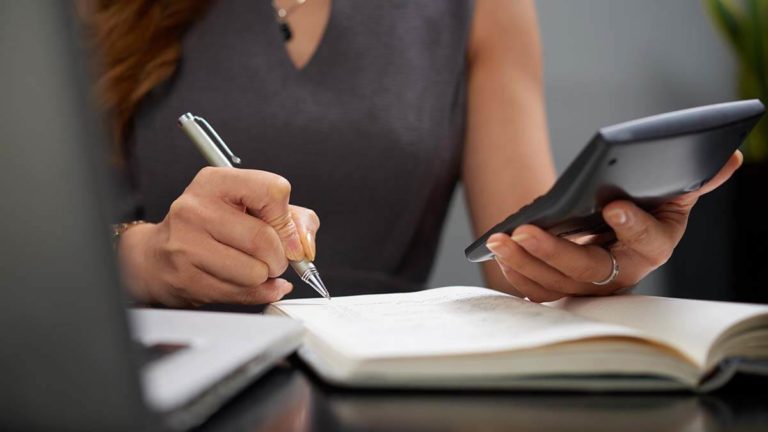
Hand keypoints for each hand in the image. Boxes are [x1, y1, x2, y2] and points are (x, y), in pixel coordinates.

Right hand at [118, 167, 319, 306]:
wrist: (156, 256)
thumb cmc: (209, 228)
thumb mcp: (249, 207)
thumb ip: (292, 218)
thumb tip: (305, 245)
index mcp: (216, 182)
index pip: (273, 191)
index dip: (287, 219)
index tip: (286, 234)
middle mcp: (196, 208)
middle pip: (265, 239)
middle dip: (280, 257)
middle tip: (272, 258)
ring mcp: (187, 244)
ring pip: (255, 272)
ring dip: (264, 277)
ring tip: (250, 267)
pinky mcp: (186, 278)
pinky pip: (241, 293)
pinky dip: (255, 292)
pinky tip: (242, 281)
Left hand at [485, 150, 742, 301]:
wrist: (616, 228)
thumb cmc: (644, 205)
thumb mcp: (671, 190)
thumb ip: (694, 178)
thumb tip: (728, 155)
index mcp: (654, 246)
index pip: (648, 242)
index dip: (633, 226)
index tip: (613, 205)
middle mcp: (622, 274)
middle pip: (589, 271)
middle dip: (556, 252)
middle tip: (527, 230)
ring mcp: (590, 287)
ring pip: (556, 284)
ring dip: (526, 262)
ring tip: (500, 239)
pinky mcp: (563, 288)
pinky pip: (538, 290)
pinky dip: (518, 273)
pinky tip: (501, 250)